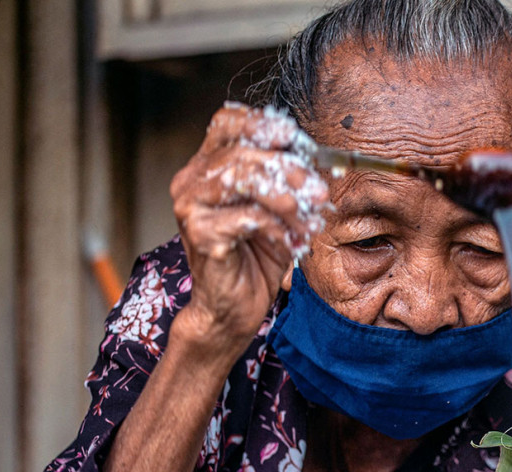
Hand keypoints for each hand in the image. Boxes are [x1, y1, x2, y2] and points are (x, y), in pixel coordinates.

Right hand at [170, 102, 327, 355]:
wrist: (234, 308)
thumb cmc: (256, 258)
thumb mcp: (280, 213)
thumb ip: (290, 184)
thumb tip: (321, 164)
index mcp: (208, 167)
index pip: (226, 123)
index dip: (260, 123)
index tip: (293, 137)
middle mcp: (192, 181)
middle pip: (242, 152)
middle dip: (289, 169)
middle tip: (319, 191)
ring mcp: (190, 206)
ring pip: (243, 179)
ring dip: (287, 200)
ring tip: (310, 221)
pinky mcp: (199, 233)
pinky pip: (249, 217)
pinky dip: (279, 229)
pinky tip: (291, 244)